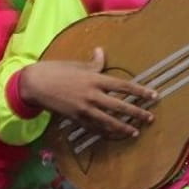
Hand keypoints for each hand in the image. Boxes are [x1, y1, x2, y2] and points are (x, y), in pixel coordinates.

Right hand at [19, 48, 156, 138]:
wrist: (35, 85)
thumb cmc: (55, 70)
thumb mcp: (75, 64)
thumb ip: (93, 63)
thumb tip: (101, 52)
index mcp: (94, 79)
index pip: (123, 86)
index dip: (140, 91)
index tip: (153, 95)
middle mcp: (92, 95)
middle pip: (120, 106)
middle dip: (137, 113)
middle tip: (150, 118)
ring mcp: (84, 109)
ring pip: (109, 121)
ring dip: (123, 127)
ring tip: (135, 131)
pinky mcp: (76, 119)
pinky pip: (95, 128)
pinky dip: (106, 133)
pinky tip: (114, 136)